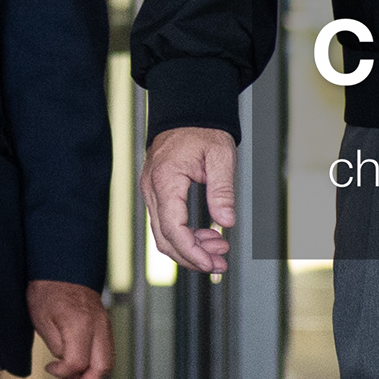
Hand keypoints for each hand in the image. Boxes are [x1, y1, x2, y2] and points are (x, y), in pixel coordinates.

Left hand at [26, 279, 112, 378]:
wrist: (62, 266)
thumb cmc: (47, 290)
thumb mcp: (42, 320)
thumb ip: (58, 347)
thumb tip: (69, 369)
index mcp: (80, 324)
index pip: (77, 363)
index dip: (62, 373)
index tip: (49, 368)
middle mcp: (98, 327)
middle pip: (103, 368)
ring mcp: (105, 326)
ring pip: (108, 362)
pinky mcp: (104, 326)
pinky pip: (106, 352)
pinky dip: (96, 366)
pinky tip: (81, 370)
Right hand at [143, 126, 234, 276]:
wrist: (186, 114)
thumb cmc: (203, 131)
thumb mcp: (221, 157)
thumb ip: (222, 191)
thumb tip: (226, 222)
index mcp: (166, 180)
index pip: (173, 228)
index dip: (192, 252)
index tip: (211, 264)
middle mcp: (152, 189)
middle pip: (165, 238)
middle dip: (192, 257)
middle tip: (219, 265)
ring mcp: (151, 193)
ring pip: (164, 234)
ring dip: (190, 248)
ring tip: (219, 251)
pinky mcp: (157, 194)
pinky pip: (166, 223)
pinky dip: (185, 235)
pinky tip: (207, 237)